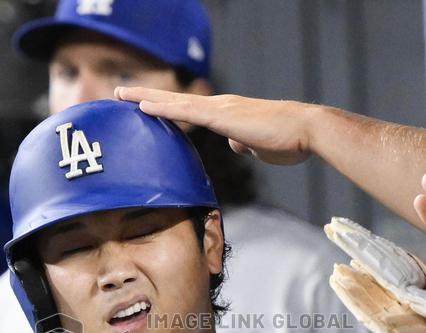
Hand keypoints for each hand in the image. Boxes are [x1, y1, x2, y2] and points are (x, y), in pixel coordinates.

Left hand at [115, 87, 313, 164]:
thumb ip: (243, 141)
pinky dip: (163, 109)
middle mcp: (220, 106)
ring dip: (147, 98)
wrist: (306, 130)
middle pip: (175, 100)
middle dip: (146, 97)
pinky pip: (186, 112)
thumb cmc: (289, 140)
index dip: (165, 107)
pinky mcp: (222, 117)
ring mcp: (220, 109)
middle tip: (120, 94)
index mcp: (227, 114)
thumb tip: (234, 143)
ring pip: (175, 101)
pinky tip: (144, 107)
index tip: (143, 107)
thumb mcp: (259, 145)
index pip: (189, 109)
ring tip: (121, 95)